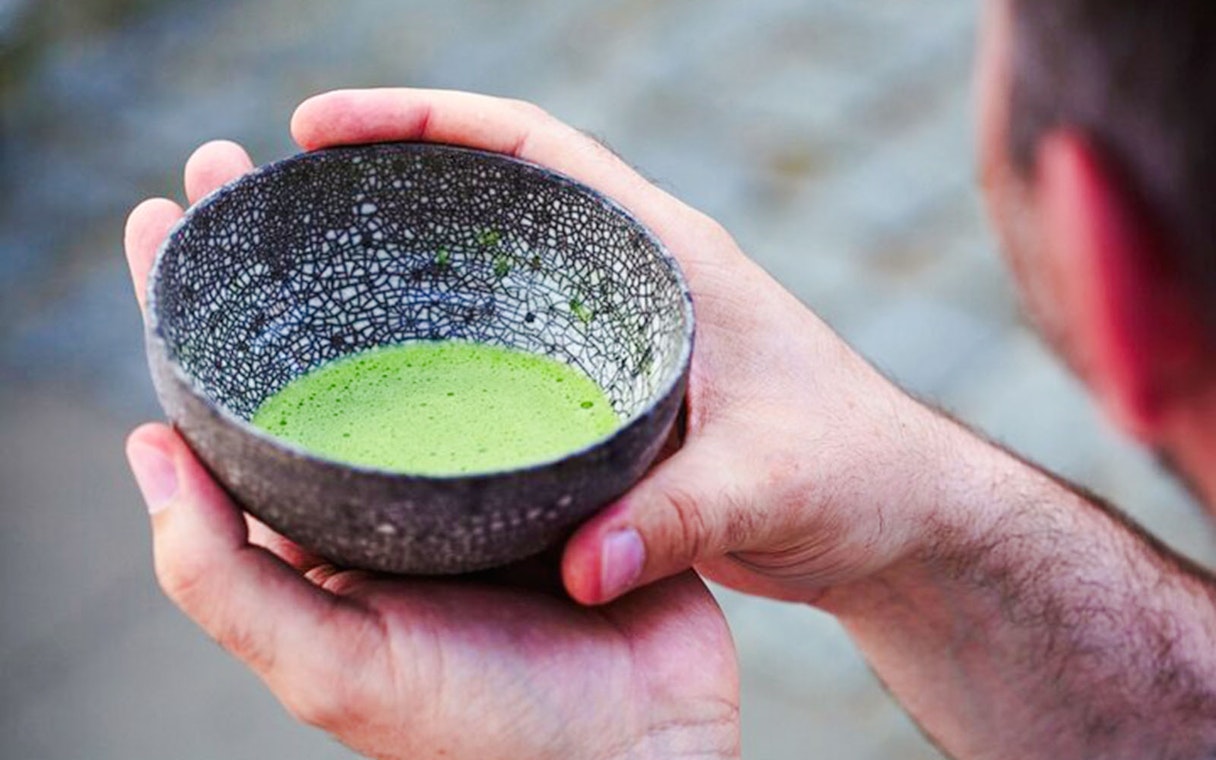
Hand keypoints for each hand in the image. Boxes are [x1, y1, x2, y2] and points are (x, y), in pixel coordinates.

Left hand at [124, 140, 738, 759]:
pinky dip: (493, 303)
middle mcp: (392, 492)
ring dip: (381, 256)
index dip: (188, 312)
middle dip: (275, 257)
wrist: (638, 752)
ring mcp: (479, 472)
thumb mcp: (330, 666)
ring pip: (418, 347)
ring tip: (353, 168)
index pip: (234, 404)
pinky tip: (481, 236)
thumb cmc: (480, 729)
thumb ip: (223, 578)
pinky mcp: (563, 459)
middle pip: (320, 352)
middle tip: (236, 160)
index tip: (162, 217)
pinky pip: (519, 367)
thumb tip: (143, 446)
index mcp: (323, 533)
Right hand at [273, 88, 951, 605]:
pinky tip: (389, 379)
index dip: (427, 120)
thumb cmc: (856, 475)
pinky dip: (449, 345)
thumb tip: (585, 566)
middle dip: (393, 183)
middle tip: (287, 203)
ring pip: (495, 273)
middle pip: (494, 196)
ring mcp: (620, 332)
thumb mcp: (772, 484)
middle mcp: (634, 278)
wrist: (894, 518)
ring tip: (309, 281)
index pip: (534, 148)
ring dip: (412, 265)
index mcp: (668, 253)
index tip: (325, 124)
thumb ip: (680, 518)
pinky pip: (511, 348)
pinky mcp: (614, 392)